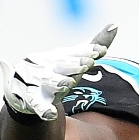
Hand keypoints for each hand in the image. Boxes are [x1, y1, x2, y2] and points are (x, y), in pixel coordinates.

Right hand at [1, 24, 117, 120]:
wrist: (23, 89)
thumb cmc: (54, 70)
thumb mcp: (73, 58)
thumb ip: (93, 44)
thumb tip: (115, 25)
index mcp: (58, 56)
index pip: (74, 52)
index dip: (87, 52)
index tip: (101, 51)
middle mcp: (47, 65)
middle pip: (62, 65)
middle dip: (74, 64)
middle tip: (88, 64)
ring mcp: (37, 81)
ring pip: (47, 81)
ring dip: (57, 82)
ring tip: (67, 83)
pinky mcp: (30, 98)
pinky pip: (36, 103)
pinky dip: (42, 108)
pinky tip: (51, 114)